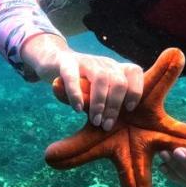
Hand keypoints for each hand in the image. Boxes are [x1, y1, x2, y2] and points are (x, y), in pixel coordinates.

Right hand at [27, 36, 143, 131]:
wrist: (51, 60)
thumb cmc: (79, 82)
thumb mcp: (96, 91)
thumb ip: (105, 103)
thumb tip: (112, 126)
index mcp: (114, 68)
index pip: (134, 72)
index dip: (135, 90)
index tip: (129, 109)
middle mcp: (103, 63)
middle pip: (118, 81)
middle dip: (114, 106)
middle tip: (106, 125)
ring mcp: (85, 61)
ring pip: (100, 78)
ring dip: (99, 103)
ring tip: (95, 121)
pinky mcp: (65, 62)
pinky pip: (72, 76)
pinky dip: (76, 94)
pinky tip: (77, 108)